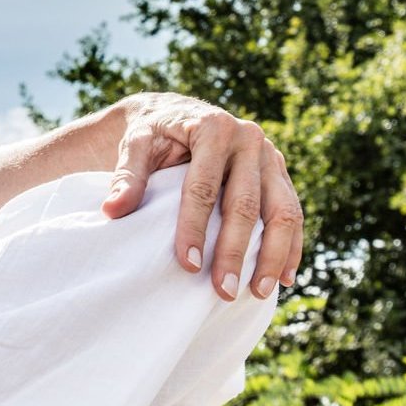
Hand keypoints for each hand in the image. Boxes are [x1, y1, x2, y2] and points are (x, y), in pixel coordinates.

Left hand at [98, 91, 303, 301]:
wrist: (179, 113)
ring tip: (258, 292)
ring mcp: (270, 156)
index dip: (195, 227)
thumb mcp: (136, 145)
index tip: (188, 265)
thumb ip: (127, 176)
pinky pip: (292, 212)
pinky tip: (284, 278)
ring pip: (281, 211)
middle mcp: (248, 139)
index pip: (203, 187)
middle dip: (234, 251)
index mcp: (213, 128)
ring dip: (272, 255)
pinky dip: (291, 246)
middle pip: (245, 204)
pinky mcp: (280, 172)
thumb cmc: (155, 133)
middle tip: (222, 290)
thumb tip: (113, 211)